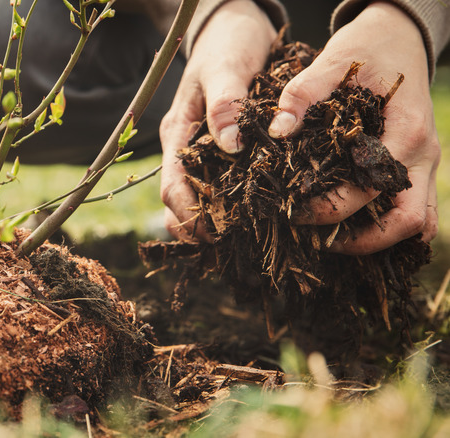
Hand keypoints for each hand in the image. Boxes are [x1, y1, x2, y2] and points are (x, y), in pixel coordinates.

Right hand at [160, 0, 276, 240]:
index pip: (171, 186)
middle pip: (182, 201)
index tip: (213, 233)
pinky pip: (224, 182)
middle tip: (232, 245)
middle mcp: (187, 148)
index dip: (187, 215)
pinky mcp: (224, 148)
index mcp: (178, 133)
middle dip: (200, 226)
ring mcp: (204, 149)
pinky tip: (258, 212)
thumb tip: (230, 145)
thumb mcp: (226, 67)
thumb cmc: (228, 42)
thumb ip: (225, 104)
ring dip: (217, 220)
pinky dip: (234, 202)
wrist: (236, 24)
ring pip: (202, 197)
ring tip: (246, 238)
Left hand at [268, 1, 439, 254]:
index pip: (372, 188)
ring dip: (379, 240)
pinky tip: (350, 230)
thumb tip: (278, 130)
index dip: (332, 208)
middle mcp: (422, 155)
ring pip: (417, 223)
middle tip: (316, 241)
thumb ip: (303, 94)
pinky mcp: (417, 168)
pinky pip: (414, 212)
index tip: (294, 212)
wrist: (400, 38)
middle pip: (408, 221)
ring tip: (331, 242)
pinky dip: (388, 228)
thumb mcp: (333, 61)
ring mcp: (425, 165)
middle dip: (362, 241)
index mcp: (406, 131)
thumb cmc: (366, 50)